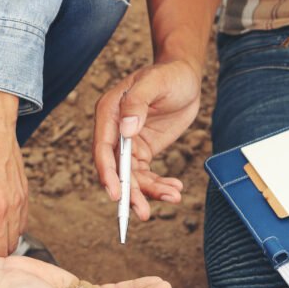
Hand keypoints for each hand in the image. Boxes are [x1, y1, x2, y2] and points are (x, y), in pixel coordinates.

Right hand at [94, 58, 200, 220]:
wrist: (184, 75)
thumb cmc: (169, 74)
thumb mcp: (155, 83)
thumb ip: (138, 103)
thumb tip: (127, 129)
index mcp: (110, 113)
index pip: (104, 149)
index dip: (109, 174)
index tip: (117, 195)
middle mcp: (115, 131)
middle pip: (117, 169)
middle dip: (130, 192)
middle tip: (143, 213)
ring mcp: (129, 143)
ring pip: (133, 176)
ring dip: (150, 191)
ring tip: (172, 197)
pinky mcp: (143, 150)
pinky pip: (147, 174)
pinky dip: (160, 185)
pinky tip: (175, 189)